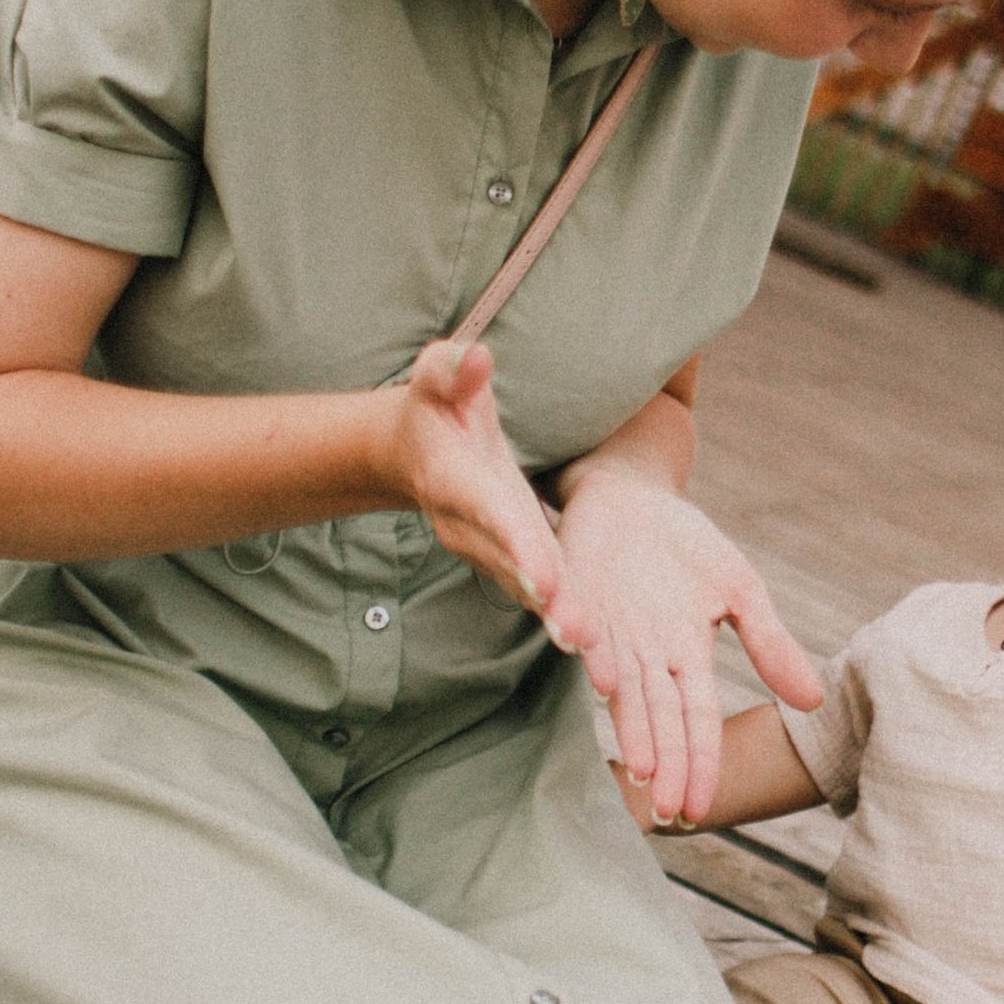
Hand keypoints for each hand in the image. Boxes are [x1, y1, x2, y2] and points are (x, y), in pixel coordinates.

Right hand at [391, 336, 575, 630]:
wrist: (409, 452)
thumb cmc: (433, 405)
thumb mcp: (435, 376)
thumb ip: (452, 369)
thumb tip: (477, 357)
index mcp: (455, 479)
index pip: (491, 514)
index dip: (520, 544)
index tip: (547, 575)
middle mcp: (468, 524)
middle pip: (512, 564)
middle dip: (546, 596)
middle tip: (579, 633)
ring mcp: (485, 548)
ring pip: (525, 585)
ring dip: (557, 615)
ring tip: (591, 646)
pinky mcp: (505, 559)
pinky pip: (535, 588)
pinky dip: (560, 612)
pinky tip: (593, 642)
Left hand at [553, 469, 821, 824]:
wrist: (631, 495)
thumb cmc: (686, 548)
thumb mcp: (740, 589)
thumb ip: (770, 644)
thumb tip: (814, 702)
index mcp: (686, 657)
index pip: (698, 721)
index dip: (700, 764)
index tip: (700, 810)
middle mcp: (647, 656)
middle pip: (661, 719)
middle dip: (667, 765)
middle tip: (669, 812)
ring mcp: (611, 630)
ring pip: (624, 689)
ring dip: (634, 729)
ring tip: (643, 769)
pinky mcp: (578, 597)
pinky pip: (588, 628)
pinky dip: (596, 652)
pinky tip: (603, 678)